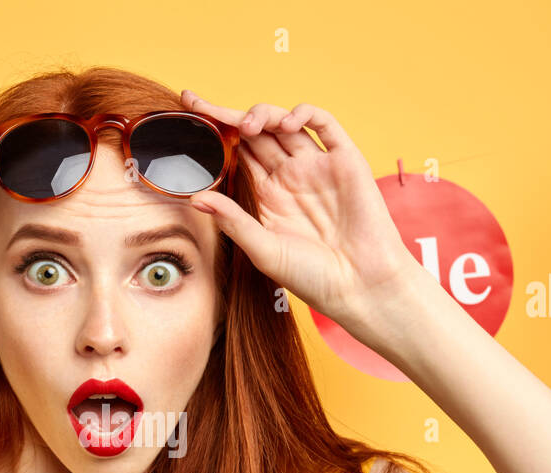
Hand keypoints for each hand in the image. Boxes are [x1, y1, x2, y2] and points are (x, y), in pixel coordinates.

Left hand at [181, 90, 421, 344]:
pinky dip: (305, 113)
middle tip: (208, 112)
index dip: (215, 132)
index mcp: (267, 196)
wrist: (361, 286)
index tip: (189, 109)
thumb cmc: (313, 278)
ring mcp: (317, 166)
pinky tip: (288, 122)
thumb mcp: (263, 250)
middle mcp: (290, 177)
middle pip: (257, 133)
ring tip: (249, 125)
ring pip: (284, 124)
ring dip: (264, 114)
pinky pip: (324, 125)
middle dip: (232, 116)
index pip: (237, 154)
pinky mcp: (345, 160)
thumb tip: (195, 197)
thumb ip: (233, 221)